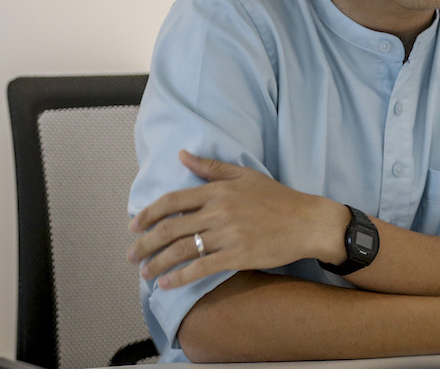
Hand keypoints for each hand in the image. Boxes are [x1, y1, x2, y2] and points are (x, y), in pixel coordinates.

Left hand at [127, 150, 345, 288]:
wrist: (307, 222)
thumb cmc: (277, 198)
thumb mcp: (244, 175)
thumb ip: (210, 167)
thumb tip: (182, 155)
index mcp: (218, 190)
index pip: (172, 201)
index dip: (148, 214)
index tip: (134, 225)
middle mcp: (219, 212)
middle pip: (170, 228)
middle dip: (144, 244)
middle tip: (132, 255)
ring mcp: (228, 235)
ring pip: (181, 250)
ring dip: (157, 263)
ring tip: (144, 272)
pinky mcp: (237, 256)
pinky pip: (200, 268)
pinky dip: (179, 278)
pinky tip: (165, 284)